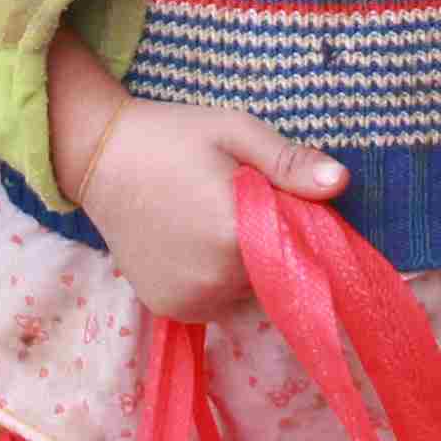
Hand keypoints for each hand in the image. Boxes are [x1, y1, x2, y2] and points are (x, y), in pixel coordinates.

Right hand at [51, 53, 343, 325]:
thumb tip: (341, 182)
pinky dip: (218, 283)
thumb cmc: (172, 136)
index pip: (300, 250)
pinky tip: (195, 245)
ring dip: (245, 269)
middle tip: (238, 205)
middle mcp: (215, 280)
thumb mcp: (236, 132)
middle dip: (271, 246)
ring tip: (211, 224)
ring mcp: (190, 300)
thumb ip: (289, 163)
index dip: (297, 227)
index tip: (278, 201)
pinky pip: (218, 304)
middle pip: (275, 274)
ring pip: (249, 295)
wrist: (99, 157)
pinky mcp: (170, 309)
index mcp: (235, 235)